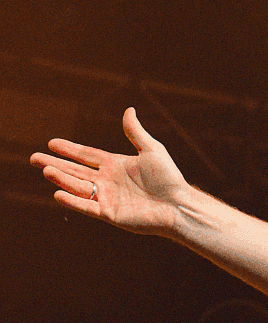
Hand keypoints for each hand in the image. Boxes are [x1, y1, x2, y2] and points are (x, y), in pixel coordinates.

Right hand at [30, 107, 188, 236]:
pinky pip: (87, 206)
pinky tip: (57, 193)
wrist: (179, 206)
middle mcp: (108, 181)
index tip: (51, 143)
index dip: (69, 149)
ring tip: (45, 170)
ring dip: (61, 178)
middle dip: (55, 164)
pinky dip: (72, 201)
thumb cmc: (170, 178)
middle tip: (33, 158)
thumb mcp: (152, 150)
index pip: (87, 155)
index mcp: (116, 165)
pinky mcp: (110, 214)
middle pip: (76, 171)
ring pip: (78, 186)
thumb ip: (135, 132)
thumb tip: (129, 109)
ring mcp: (108, 198)